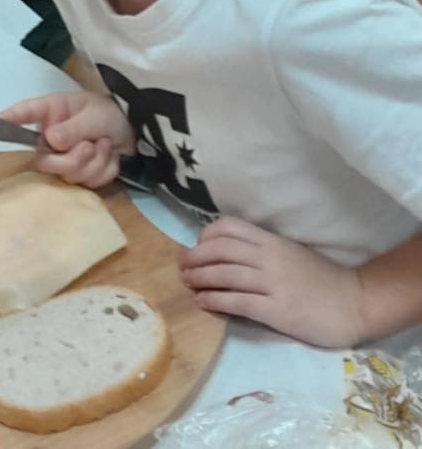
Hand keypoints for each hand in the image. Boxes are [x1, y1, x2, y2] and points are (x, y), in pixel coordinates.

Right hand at [0, 91, 134, 187]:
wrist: (135, 130)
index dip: (10, 117)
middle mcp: (52, 137)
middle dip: (72, 160)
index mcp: (52, 113)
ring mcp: (65, 157)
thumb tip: (51, 140)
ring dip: (94, 162)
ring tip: (105, 145)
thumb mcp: (95, 115)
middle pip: (45, 161)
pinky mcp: (80, 174)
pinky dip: (104, 170)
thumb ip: (74, 128)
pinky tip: (111, 156)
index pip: (26, 113)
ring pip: (68, 175)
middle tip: (90, 146)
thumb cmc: (109, 113)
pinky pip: (88, 182)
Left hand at [179, 217, 366, 347]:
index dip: (205, 235)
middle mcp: (269, 257)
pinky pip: (238, 302)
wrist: (355, 302)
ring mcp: (274, 283)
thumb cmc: (320, 279)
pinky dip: (215, 301)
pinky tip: (203, 303)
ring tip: (187, 283)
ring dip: (199, 278)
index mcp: (271, 240)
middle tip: (181, 266)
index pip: (229, 227)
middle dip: (194, 256)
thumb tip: (226, 252)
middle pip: (220, 249)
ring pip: (225, 274)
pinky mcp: (278, 310)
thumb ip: (261, 250)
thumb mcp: (289, 254)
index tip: (196, 246)